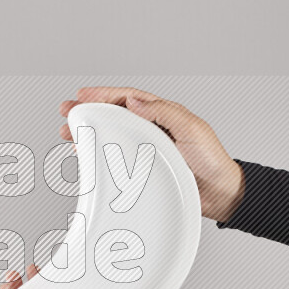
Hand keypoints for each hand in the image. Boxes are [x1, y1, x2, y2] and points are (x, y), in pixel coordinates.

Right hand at [59, 87, 244, 222]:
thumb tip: (136, 101)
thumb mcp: (192, 130)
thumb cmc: (213, 162)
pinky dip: (100, 152)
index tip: (82, 96)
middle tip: (67, 112)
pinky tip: (87, 153)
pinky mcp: (144, 168)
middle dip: (88, 111)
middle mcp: (153, 129)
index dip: (104, 95)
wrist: (221, 194)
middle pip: (114, 114)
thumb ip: (165, 113)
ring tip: (69, 132)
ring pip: (112, 134)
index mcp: (164, 114)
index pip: (128, 99)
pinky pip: (117, 156)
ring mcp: (147, 148)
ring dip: (90, 131)